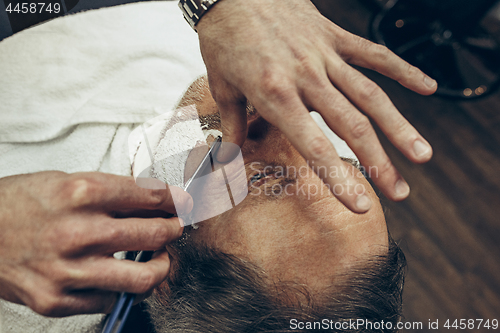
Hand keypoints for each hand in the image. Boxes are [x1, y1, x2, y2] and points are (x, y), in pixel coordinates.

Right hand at [0, 171, 191, 316]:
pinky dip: (122, 289)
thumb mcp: (65, 181)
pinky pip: (110, 300)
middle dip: (174, 229)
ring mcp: (67, 270)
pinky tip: (119, 277)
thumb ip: (111, 193)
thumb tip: (153, 203)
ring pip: (142, 278)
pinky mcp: (56, 299)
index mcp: (81, 193)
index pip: (150, 196)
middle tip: (174, 227)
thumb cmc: (19, 204)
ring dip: (160, 266)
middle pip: (153, 234)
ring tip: (158, 259)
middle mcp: (77, 231)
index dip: (174, 200)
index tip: (182, 202)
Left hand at [197, 0, 435, 212]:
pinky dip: (402, 69)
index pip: (314, 146)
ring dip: (399, 127)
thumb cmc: (224, 38)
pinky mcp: (335, 36)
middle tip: (400, 192)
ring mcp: (324, 55)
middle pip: (352, 126)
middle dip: (378, 163)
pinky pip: (374, 54)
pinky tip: (427, 87)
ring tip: (422, 155)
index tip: (361, 206)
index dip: (339, 179)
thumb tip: (227, 161)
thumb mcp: (222, 87)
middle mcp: (306, 78)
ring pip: (370, 95)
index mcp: (275, 95)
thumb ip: (232, 128)